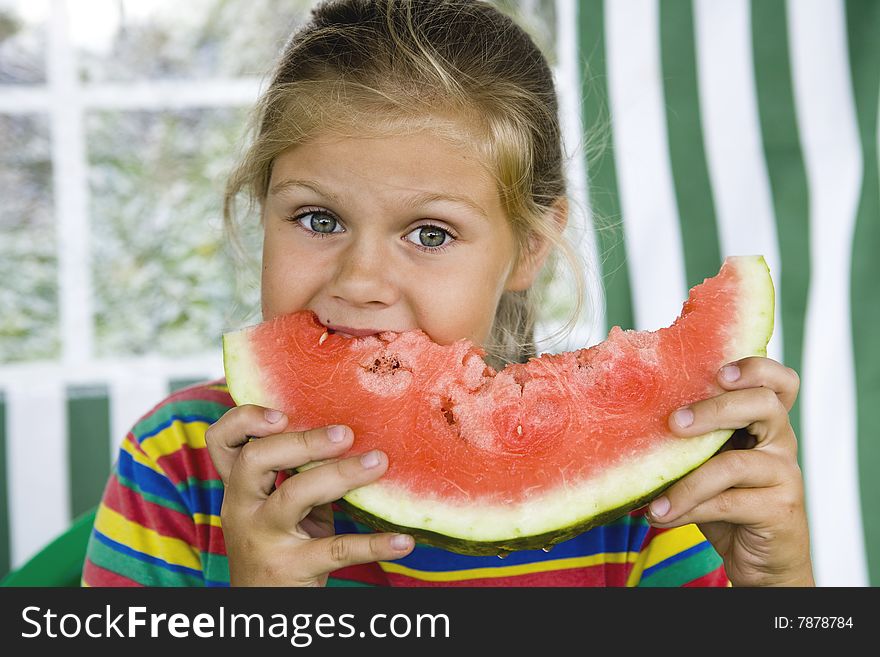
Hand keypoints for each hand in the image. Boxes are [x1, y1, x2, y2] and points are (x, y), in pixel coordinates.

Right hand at [205, 405, 413, 585]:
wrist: (264, 609)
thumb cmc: (283, 547)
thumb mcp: (284, 509)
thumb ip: (302, 474)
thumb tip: (350, 435)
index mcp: (239, 489)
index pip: (221, 442)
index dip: (245, 420)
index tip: (283, 413)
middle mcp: (241, 510)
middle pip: (256, 459)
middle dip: (302, 441)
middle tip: (346, 434)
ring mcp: (263, 539)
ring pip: (294, 495)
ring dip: (340, 474)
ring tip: (378, 462)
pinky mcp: (291, 569)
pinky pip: (337, 551)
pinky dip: (374, 544)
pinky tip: (403, 541)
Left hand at [646, 357, 813, 586]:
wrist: (759, 560)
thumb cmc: (726, 502)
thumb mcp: (707, 463)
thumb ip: (691, 439)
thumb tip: (630, 418)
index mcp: (765, 422)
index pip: (779, 381)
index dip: (755, 368)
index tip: (718, 372)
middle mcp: (781, 441)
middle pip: (762, 405)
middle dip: (714, 409)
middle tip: (673, 423)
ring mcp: (785, 474)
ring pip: (735, 464)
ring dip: (687, 482)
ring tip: (654, 501)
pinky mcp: (779, 509)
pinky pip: (729, 502)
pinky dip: (689, 509)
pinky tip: (661, 515)